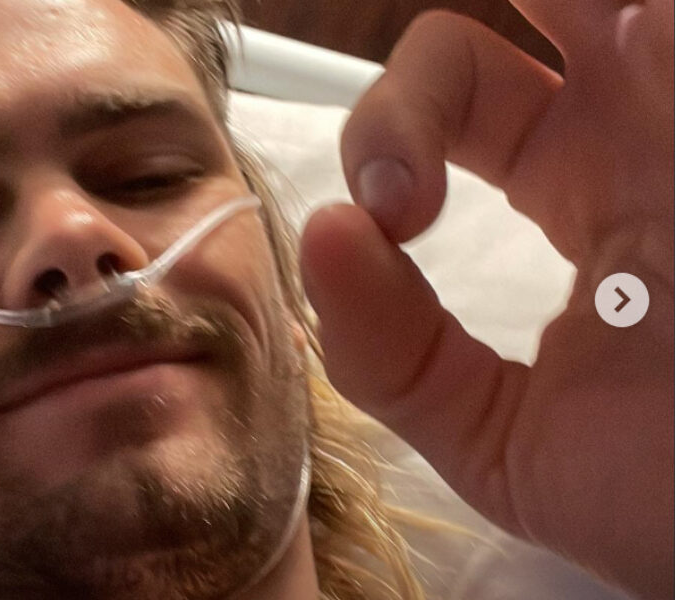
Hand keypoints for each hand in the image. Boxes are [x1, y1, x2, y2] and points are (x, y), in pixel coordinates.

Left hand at [299, 2, 672, 598]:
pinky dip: (645, 23)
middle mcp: (645, 127)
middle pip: (523, 6)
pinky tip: (629, 40)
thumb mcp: (503, 440)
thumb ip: (393, 356)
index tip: (393, 214)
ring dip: (566, 6)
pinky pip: (672, 19)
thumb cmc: (669, 492)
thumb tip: (319, 238)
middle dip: (442, 55)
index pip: (456, 95)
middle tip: (432, 115)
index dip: (392, 127)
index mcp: (578, 184)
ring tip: (570, 54)